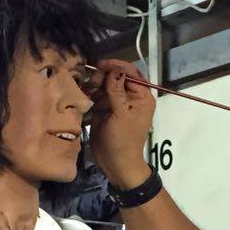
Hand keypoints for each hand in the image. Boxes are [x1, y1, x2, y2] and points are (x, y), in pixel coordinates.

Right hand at [88, 58, 156, 188]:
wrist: (115, 164)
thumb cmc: (123, 141)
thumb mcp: (121, 115)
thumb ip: (117, 91)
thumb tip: (115, 69)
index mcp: (142, 96)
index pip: (130, 71)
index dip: (115, 66)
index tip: (100, 66)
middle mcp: (131, 96)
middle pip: (116, 75)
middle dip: (103, 76)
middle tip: (91, 83)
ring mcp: (117, 102)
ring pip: (105, 83)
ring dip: (95, 85)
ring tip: (88, 92)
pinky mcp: (105, 108)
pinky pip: (97, 94)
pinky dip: (91, 94)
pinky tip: (87, 98)